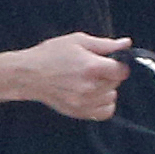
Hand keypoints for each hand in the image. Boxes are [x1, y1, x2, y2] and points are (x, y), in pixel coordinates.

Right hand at [17, 32, 131, 120]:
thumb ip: (105, 44)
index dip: (119, 65)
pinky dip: (103, 104)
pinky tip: (93, 95)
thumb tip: (125, 43)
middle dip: (109, 75)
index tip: (111, 62)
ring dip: (106, 90)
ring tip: (90, 81)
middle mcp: (89, 87)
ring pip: (111, 97)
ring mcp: (84, 102)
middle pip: (116, 84)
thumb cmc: (50, 55)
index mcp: (91, 67)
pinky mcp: (79, 112)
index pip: (122, 71)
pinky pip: (104, 112)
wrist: (29, 74)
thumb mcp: (78, 41)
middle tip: (94, 69)